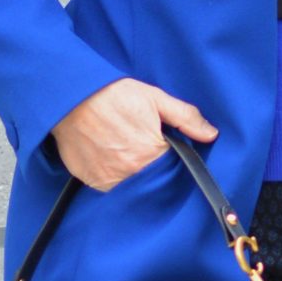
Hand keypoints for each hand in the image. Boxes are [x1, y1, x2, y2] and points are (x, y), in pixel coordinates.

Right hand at [51, 76, 218, 190]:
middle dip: (151, 166)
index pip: (172, 169)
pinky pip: (109, 185)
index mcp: (150, 155)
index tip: (164, 148)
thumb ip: (185, 117)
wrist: (70, 97)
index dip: (170, 158)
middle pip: (151, 179)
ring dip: (131, 173)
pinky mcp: (91, 181)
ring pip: (130, 184)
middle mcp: (130, 173)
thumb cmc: (113, 95)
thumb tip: (211, 134)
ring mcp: (109, 180)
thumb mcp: (155, 98)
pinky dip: (112, 175)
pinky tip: (109, 156)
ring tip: (123, 149)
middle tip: (140, 145)